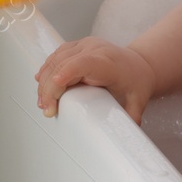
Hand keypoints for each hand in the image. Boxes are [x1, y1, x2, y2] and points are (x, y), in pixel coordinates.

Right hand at [34, 37, 155, 121]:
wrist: (138, 64)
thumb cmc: (137, 81)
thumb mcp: (138, 101)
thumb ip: (131, 118)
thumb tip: (125, 135)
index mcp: (108, 61)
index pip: (82, 64)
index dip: (65, 74)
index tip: (54, 92)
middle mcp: (93, 49)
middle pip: (63, 64)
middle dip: (50, 88)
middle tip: (47, 110)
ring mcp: (82, 46)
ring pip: (55, 60)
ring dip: (45, 81)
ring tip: (43, 103)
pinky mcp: (75, 47)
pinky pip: (55, 57)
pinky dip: (47, 72)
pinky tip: (42, 86)